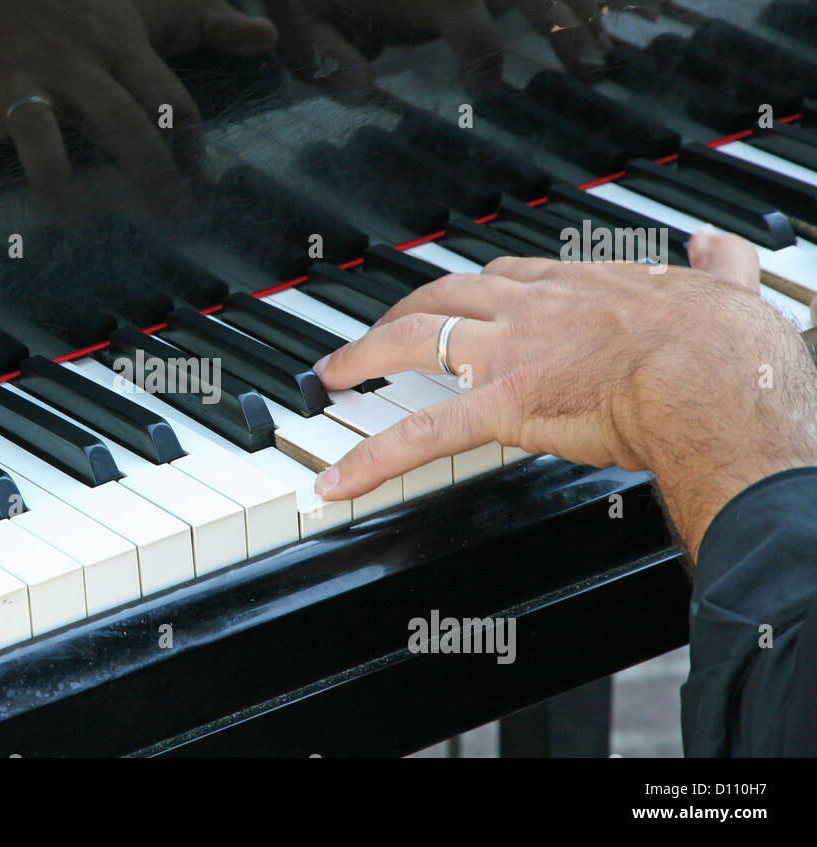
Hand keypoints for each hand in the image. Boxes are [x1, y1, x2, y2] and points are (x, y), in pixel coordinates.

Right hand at [0, 0, 275, 246]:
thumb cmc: (71, 5)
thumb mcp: (144, 2)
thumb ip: (206, 22)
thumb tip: (267, 36)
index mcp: (120, 45)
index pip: (171, 101)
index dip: (191, 146)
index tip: (200, 183)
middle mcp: (73, 65)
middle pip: (122, 121)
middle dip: (150, 174)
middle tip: (170, 219)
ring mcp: (17, 84)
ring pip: (39, 137)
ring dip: (55, 185)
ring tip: (69, 228)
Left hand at [266, 0, 612, 99]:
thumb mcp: (298, 23)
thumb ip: (324, 58)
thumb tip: (360, 91)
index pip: (467, 21)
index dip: (483, 57)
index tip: (488, 90)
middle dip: (565, 22)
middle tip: (589, 67)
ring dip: (580, 4)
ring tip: (600, 50)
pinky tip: (598, 13)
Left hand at [313, 231, 816, 560]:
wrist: (712, 376)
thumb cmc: (723, 344)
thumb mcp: (722, 287)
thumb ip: (715, 263)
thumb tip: (720, 245)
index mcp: (577, 284)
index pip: (505, 276)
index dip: (475, 290)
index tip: (461, 299)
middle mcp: (529, 307)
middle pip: (442, 294)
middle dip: (400, 312)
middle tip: (375, 333)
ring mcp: (505, 353)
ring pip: (413, 343)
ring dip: (364, 358)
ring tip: (331, 377)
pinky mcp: (498, 406)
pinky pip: (419, 434)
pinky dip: (371, 458)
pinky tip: (338, 479)